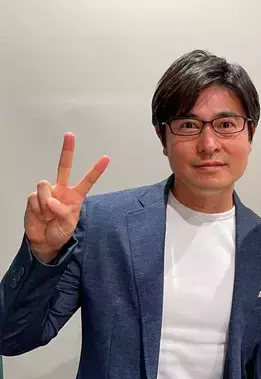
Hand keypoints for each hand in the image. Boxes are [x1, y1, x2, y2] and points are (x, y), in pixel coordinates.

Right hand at [25, 132, 109, 262]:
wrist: (44, 241)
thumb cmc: (60, 232)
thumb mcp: (69, 225)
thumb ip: (64, 212)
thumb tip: (52, 201)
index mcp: (75, 196)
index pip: (87, 181)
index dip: (96, 170)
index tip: (106, 158)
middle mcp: (61, 190)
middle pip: (63, 167)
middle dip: (67, 150)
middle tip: (70, 135)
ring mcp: (47, 192)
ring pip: (45, 185)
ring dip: (46, 202)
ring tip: (48, 215)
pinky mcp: (33, 197)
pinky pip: (34, 197)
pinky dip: (37, 208)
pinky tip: (39, 215)